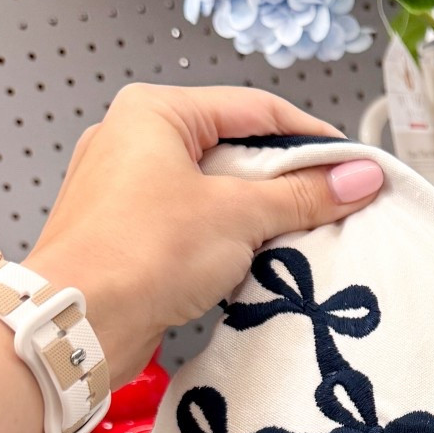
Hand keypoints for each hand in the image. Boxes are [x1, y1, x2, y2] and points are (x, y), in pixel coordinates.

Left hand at [24, 83, 384, 385]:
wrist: (75, 323)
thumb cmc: (138, 253)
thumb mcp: (238, 216)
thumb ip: (303, 195)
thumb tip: (357, 179)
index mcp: (154, 112)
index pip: (254, 109)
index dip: (311, 138)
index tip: (352, 166)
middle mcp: (132, 139)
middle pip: (233, 148)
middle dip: (284, 180)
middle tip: (328, 205)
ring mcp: (123, 188)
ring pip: (212, 189)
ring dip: (256, 214)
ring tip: (293, 237)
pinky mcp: (124, 232)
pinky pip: (190, 223)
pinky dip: (225, 238)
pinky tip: (249, 262)